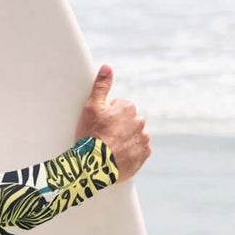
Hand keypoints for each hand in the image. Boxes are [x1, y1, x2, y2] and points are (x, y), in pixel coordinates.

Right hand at [75, 65, 149, 180]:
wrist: (95, 167)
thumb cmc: (91, 137)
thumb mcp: (91, 107)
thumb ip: (101, 86)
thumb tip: (107, 67)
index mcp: (127, 107)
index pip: (118, 108)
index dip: (106, 117)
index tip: (99, 126)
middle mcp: (139, 121)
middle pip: (127, 122)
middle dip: (118, 128)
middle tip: (103, 138)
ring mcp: (143, 139)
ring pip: (133, 136)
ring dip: (124, 140)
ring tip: (110, 149)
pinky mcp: (143, 155)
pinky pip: (139, 151)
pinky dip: (130, 152)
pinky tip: (118, 156)